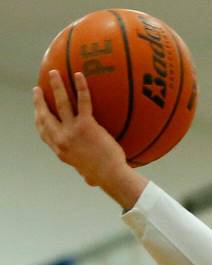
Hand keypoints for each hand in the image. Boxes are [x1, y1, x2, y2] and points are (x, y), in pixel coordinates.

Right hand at [33, 71, 142, 206]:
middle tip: (38, 90)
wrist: (110, 175)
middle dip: (39, 101)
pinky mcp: (86, 125)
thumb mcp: (87, 175)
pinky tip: (79, 75)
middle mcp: (61, 139)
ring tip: (54, 73)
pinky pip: (83, 101)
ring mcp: (72, 131)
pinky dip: (81, 87)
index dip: (38, 119)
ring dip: (56, 86)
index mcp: (60, 150)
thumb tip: (89, 180)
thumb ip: (85, 171)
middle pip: (44, 115)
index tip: (36, 111)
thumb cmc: (104, 177)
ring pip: (60, 103)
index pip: (43, 132)